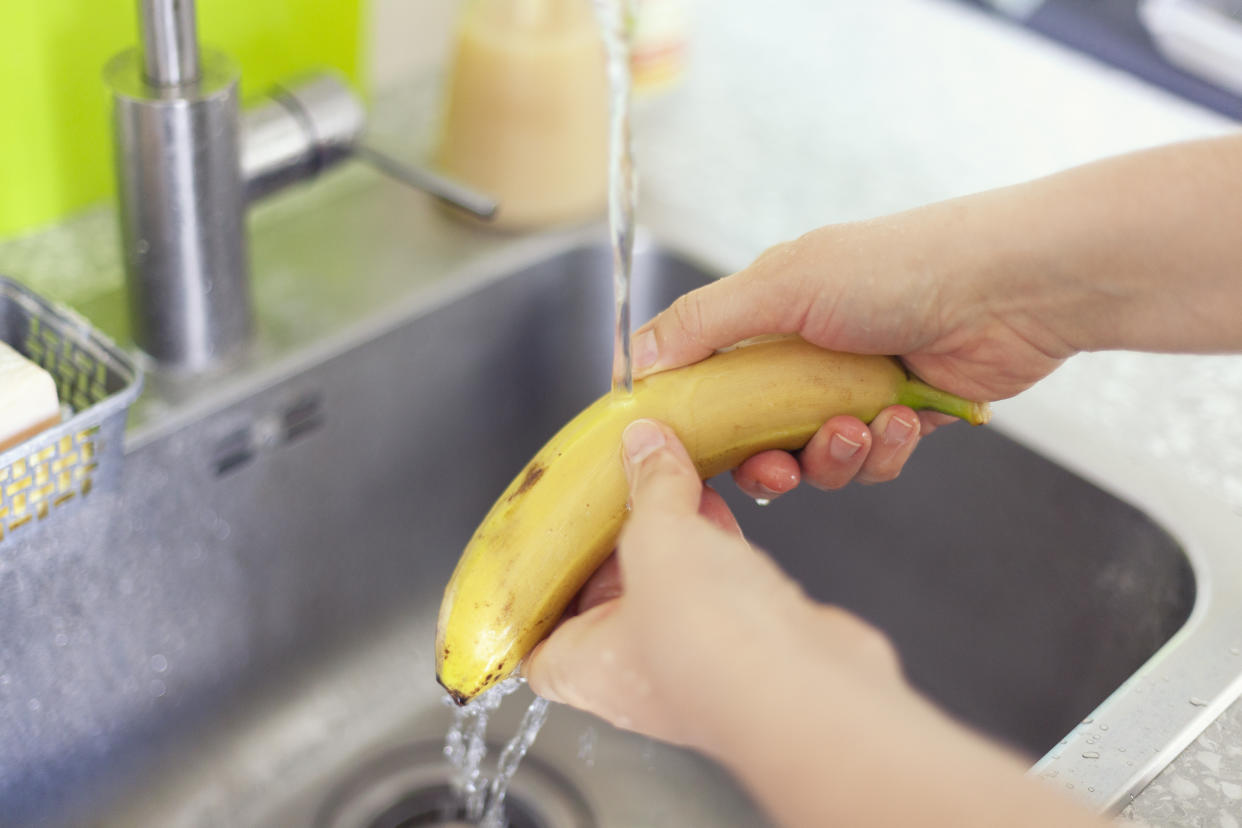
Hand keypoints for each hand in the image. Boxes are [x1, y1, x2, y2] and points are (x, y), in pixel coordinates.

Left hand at [524, 418, 904, 753]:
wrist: (810, 688)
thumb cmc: (711, 643)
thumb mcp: (656, 538)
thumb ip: (649, 488)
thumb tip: (644, 444)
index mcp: (584, 668)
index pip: (536, 642)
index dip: (537, 596)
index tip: (543, 549)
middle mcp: (634, 675)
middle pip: (606, 596)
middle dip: (616, 541)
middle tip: (616, 489)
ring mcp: (694, 661)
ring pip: (669, 586)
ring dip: (671, 535)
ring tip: (668, 479)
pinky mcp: (747, 645)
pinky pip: (718, 585)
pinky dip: (714, 544)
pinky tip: (716, 504)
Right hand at [631, 216, 1071, 497]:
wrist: (1007, 289)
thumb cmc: (896, 268)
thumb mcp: (782, 285)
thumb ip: (704, 323)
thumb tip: (634, 356)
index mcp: (771, 317)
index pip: (709, 378)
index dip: (695, 419)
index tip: (684, 454)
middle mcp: (808, 357)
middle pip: (757, 435)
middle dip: (766, 461)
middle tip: (777, 467)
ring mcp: (855, 390)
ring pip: (816, 459)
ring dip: (834, 455)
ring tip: (859, 427)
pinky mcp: (902, 420)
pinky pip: (871, 463)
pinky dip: (884, 450)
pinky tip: (902, 420)